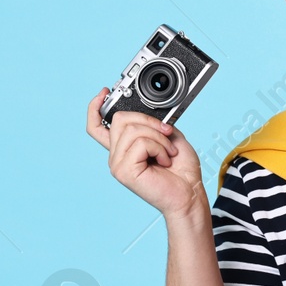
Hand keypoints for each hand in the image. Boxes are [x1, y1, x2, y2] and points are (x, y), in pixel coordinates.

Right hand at [86, 87, 206, 220]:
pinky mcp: (123, 170)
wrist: (190, 193)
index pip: (97, 126)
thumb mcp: (168, 137)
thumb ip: (151, 124)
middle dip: (149, 121)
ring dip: (159, 138)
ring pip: (133, 130)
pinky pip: (141, 143)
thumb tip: (142, 113)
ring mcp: (117, 164)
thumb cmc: (182, 169)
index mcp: (124, 147)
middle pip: (121, 119)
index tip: (104, 92)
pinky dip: (160, 148)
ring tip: (168, 153)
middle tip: (167, 136)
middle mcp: (116, 155)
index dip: (95, 107)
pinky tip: (165, 161)